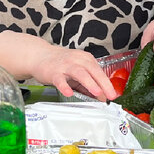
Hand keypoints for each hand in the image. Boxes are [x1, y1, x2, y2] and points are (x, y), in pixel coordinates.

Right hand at [0, 31, 117, 99]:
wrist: (39, 56)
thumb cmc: (61, 64)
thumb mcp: (77, 72)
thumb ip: (89, 85)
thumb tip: (102, 97)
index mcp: (85, 59)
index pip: (99, 71)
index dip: (107, 83)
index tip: (113, 95)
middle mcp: (77, 60)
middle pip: (93, 70)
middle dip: (103, 83)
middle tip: (110, 95)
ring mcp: (65, 65)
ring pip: (79, 73)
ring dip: (89, 82)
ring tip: (97, 92)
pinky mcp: (53, 72)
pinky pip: (60, 80)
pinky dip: (65, 86)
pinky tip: (69, 93)